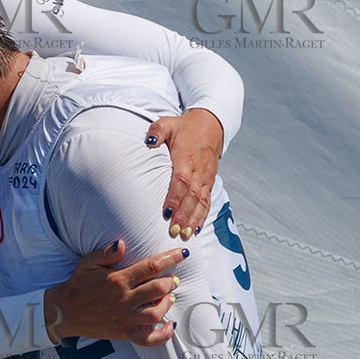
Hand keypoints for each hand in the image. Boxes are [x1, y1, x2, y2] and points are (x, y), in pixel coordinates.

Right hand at [42, 241, 183, 345]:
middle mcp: (124, 299)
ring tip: (169, 296)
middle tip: (172, 278)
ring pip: (157, 312)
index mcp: (118, 279)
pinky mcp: (125, 333)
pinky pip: (149, 339)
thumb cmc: (78, 285)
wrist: (64, 312)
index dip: (170, 259)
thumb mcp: (87, 263)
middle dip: (171, 281)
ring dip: (167, 302)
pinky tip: (170, 325)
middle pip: (159, 289)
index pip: (151, 267)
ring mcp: (125, 318)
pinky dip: (163, 334)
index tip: (181, 254)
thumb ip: (106, 252)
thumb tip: (122, 242)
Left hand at [145, 109, 223, 240]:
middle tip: (174, 231)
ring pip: (201, 202)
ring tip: (185, 235)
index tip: (167, 213)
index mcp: (186, 157)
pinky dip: (203, 216)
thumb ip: (157, 131)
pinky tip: (196, 229)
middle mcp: (198, 170)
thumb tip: (149, 142)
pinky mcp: (209, 182)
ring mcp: (206, 177)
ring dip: (193, 219)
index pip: (181, 181)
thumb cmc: (184, 127)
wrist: (210, 125)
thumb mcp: (167, 123)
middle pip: (192, 196)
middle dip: (183, 215)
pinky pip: (207, 201)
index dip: (175, 198)